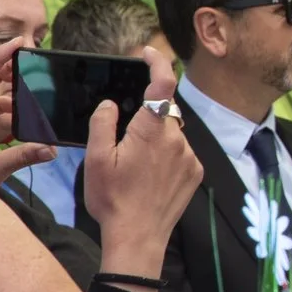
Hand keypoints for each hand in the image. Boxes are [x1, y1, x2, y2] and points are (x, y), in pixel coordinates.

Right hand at [79, 50, 200, 282]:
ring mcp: (190, 156)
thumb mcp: (96, 159)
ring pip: (172, 132)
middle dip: (146, 116)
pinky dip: (166, 154)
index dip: (157, 62)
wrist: (138, 238)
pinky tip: (149, 176)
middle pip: (164, 111)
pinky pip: (181, 151)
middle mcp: (177, 139)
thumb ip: (103, 123)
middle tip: (124, 139)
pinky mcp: (195, 172)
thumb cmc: (113, 200)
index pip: (163, 82)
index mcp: (152, 131)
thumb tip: (111, 103)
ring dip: (156, 138)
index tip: (147, 52)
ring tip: (134, 166)